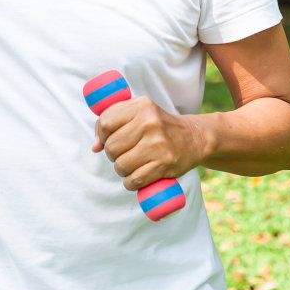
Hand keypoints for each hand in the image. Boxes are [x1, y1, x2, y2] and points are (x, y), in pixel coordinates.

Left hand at [92, 96, 210, 190]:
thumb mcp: (139, 113)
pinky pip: (134, 180)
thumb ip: (113, 122)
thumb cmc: (159, 126)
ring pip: (120, 166)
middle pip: (111, 147)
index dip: (102, 136)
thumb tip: (95, 147)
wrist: (194, 138)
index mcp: (141, 106)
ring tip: (132, 164)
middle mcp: (150, 123)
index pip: (105, 123)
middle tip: (124, 153)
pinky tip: (136, 177)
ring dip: (122, 170)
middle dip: (113, 154)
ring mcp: (158, 144)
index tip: (109, 139)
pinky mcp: (164, 165)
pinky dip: (131, 183)